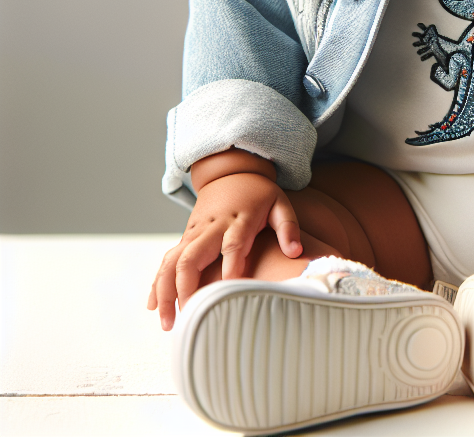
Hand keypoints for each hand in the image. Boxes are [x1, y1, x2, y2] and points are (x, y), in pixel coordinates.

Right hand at [147, 171, 301, 330]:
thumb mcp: (280, 203)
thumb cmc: (259, 194)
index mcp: (240, 219)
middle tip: (190, 316)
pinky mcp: (185, 237)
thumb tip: (296, 251)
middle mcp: (212, 227)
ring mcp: (195, 233)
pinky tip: (153, 306)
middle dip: (186, 288)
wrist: (231, 174)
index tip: (229, 289)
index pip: (233, 244)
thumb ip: (288, 227)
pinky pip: (166, 260)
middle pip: (192, 257)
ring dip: (166, 292)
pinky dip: (157, 283)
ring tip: (168, 323)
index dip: (230, 266)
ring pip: (172, 261)